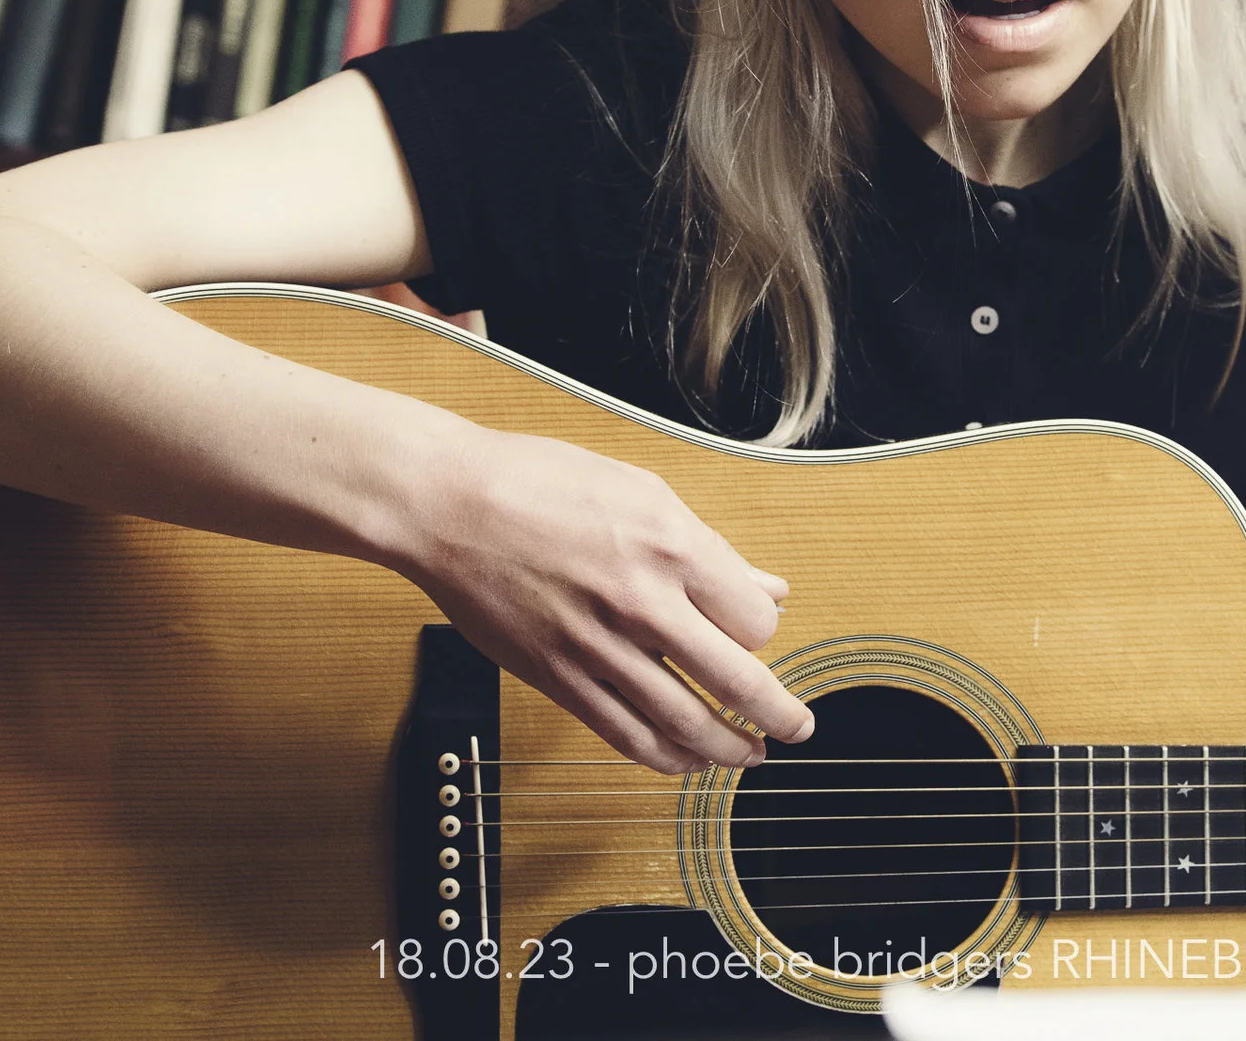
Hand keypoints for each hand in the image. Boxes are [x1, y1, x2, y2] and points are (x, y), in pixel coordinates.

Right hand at [400, 426, 815, 773]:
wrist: (448, 506)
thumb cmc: (540, 483)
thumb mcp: (643, 493)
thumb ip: (711, 550)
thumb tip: (767, 586)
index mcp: (672, 546)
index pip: (754, 621)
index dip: (764, 633)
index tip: (757, 634)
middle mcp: (642, 603)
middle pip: (735, 682)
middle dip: (778, 715)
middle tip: (798, 729)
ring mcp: (598, 647)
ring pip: (683, 723)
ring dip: (727, 749)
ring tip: (749, 756)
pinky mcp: (558, 678)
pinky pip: (624, 735)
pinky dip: (664, 758)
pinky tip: (685, 761)